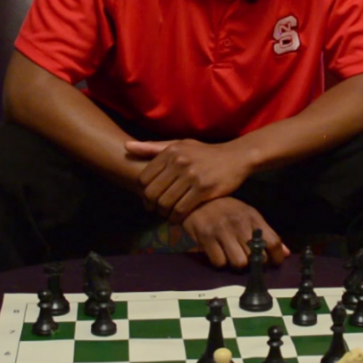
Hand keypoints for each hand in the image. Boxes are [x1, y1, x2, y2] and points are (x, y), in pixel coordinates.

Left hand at [126, 139, 252, 221]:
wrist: (236, 157)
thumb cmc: (204, 153)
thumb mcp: (180, 144)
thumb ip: (152, 148)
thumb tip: (126, 147)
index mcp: (170, 151)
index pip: (144, 178)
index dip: (142, 192)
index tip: (148, 197)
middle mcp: (179, 162)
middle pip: (152, 193)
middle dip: (150, 205)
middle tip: (154, 210)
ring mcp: (192, 175)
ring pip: (166, 203)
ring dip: (163, 214)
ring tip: (166, 215)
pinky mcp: (204, 189)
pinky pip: (181, 209)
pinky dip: (176, 218)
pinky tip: (177, 218)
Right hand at [181, 197, 290, 269]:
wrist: (196, 198)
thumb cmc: (225, 209)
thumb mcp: (248, 216)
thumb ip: (267, 235)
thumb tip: (286, 254)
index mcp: (253, 218)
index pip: (274, 242)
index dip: (277, 257)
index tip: (275, 263)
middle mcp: (240, 224)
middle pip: (257, 257)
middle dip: (254, 262)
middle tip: (248, 258)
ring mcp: (222, 230)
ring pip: (239, 263)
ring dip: (236, 264)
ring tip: (232, 256)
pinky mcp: (206, 237)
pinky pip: (219, 262)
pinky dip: (219, 262)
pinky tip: (217, 253)